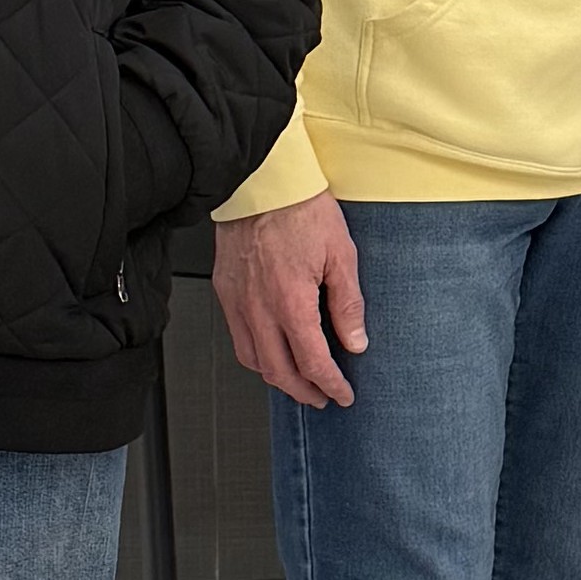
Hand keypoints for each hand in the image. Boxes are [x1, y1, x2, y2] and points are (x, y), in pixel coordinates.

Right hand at [216, 187, 365, 409]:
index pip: (312, 362)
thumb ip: (348, 304)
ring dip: (278, 379)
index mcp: (291, 302)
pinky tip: (271, 352)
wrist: (261, 181)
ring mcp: (238, 302)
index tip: (342, 394)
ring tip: (298, 382)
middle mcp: (259, 308)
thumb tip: (356, 341)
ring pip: (254, 360)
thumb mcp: (340, 254)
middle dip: (305, 392)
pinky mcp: (225, 291)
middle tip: (322, 397)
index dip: (330, 384)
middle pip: (280, 372)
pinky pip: (238, 338)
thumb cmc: (300, 208)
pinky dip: (256, 356)